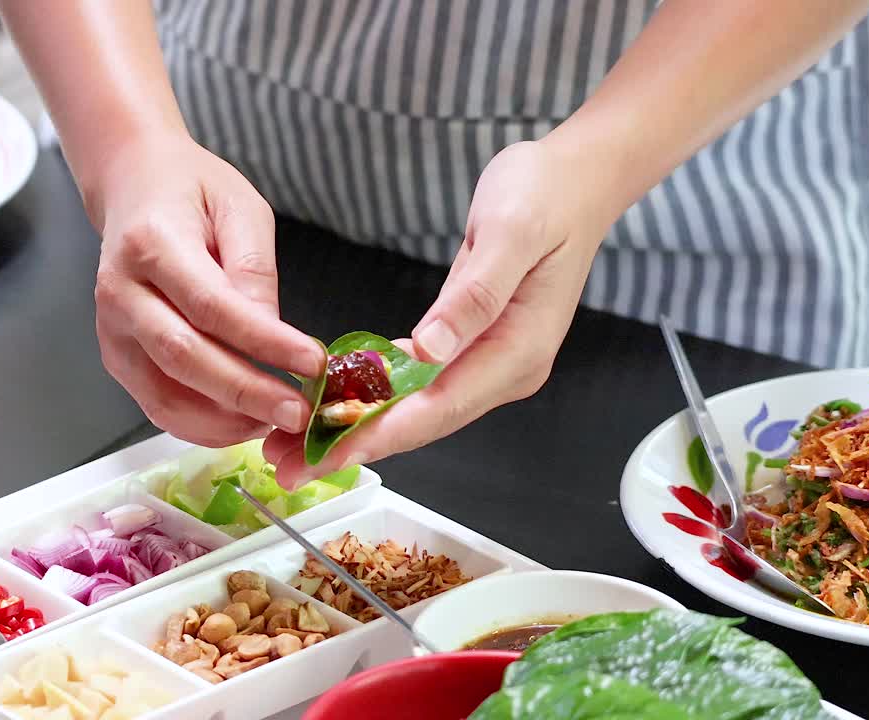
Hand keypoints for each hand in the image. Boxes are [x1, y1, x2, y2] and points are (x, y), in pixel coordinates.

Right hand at [91, 131, 323, 446]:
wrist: (134, 188)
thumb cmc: (190, 192)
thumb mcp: (240, 208)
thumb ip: (254, 271)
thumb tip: (274, 334)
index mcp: (151, 244)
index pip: (212, 306)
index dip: (264, 342)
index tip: (311, 362)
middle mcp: (121, 292)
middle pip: (185, 357)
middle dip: (247, 392)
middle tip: (299, 412)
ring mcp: (112, 330)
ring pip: (166, 394)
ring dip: (225, 420)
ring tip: (276, 420)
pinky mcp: (116, 356)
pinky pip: (157, 404)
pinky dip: (202, 425)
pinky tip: (242, 421)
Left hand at [264, 140, 610, 487]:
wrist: (578, 179)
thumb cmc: (547, 195)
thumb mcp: (509, 233)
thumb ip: (473, 295)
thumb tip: (431, 349)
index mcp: (519, 349)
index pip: (441, 407)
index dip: (382, 433)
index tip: (331, 449)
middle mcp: (506, 368)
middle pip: (424, 422)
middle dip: (357, 444)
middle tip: (291, 465)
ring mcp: (491, 360)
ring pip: (418, 408)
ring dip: (360, 427)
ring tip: (299, 443)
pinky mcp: (474, 345)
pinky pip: (420, 383)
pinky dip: (378, 396)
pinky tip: (338, 401)